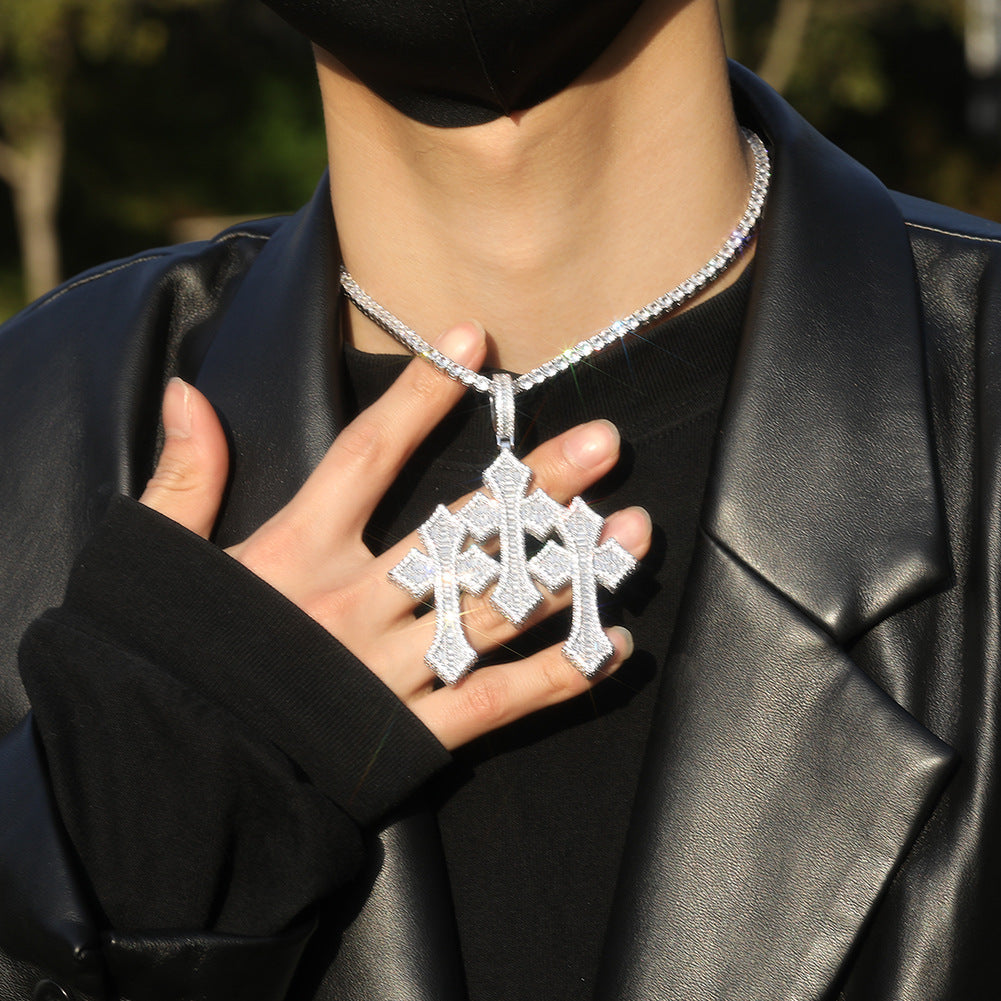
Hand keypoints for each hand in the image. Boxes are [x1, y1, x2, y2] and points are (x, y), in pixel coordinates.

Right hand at [139, 321, 650, 749]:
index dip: (422, 397)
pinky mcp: (404, 735)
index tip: (474, 342)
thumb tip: (185, 393)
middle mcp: (354, 603)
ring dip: (571, 570)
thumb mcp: (159, 564)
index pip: (369, 456)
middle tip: (605, 444)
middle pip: (460, 531)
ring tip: (636, 532)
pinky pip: (492, 705)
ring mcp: (384, 671)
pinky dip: (557, 679)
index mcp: (297, 551)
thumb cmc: (165, 663)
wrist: (161, 778)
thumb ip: (184, 478)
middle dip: (537, 488)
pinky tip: (615, 650)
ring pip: (494, 610)